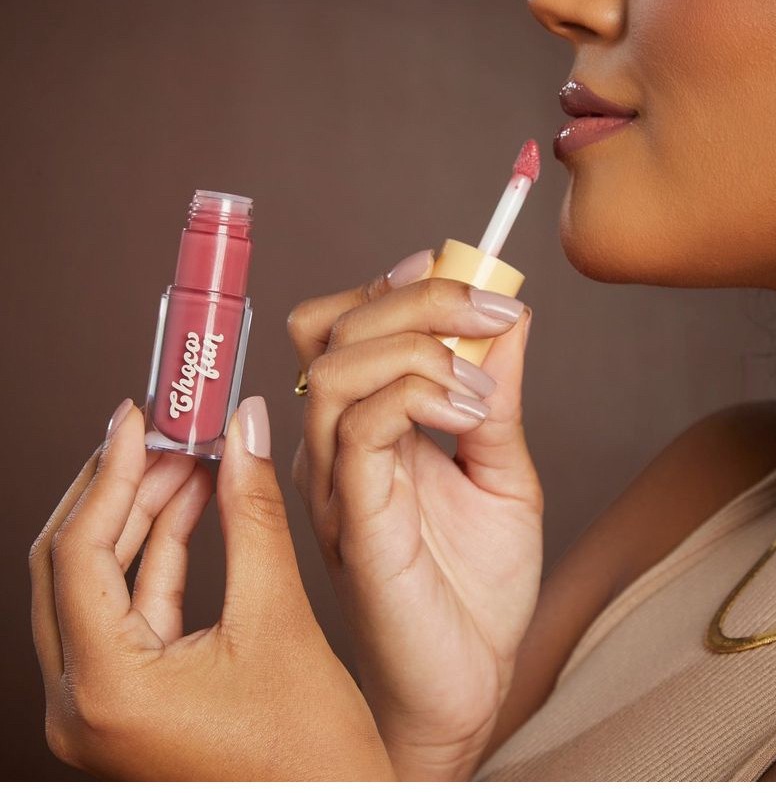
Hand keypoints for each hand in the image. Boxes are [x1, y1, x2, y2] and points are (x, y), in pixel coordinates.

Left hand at [29, 398, 393, 779]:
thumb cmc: (311, 750)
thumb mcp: (279, 615)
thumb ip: (253, 513)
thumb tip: (243, 432)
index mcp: (106, 690)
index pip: (81, 552)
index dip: (110, 472)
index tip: (137, 419)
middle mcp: (81, 704)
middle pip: (72, 563)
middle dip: (120, 487)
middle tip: (165, 434)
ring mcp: (99, 707)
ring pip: (96, 583)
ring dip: (140, 516)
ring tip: (188, 462)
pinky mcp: (127, 701)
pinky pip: (126, 609)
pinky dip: (156, 554)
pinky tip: (190, 509)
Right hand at [287, 250, 543, 779]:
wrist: (469, 680)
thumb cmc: (475, 584)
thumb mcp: (500, 466)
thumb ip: (495, 392)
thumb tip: (508, 317)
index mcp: (363, 426)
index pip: (344, 325)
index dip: (396, 282)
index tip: (464, 268)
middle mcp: (333, 445)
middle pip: (333, 328)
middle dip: (419, 296)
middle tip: (495, 310)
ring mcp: (332, 480)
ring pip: (336, 368)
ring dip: (420, 347)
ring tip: (483, 387)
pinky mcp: (349, 517)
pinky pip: (360, 427)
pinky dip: (417, 394)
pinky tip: (469, 414)